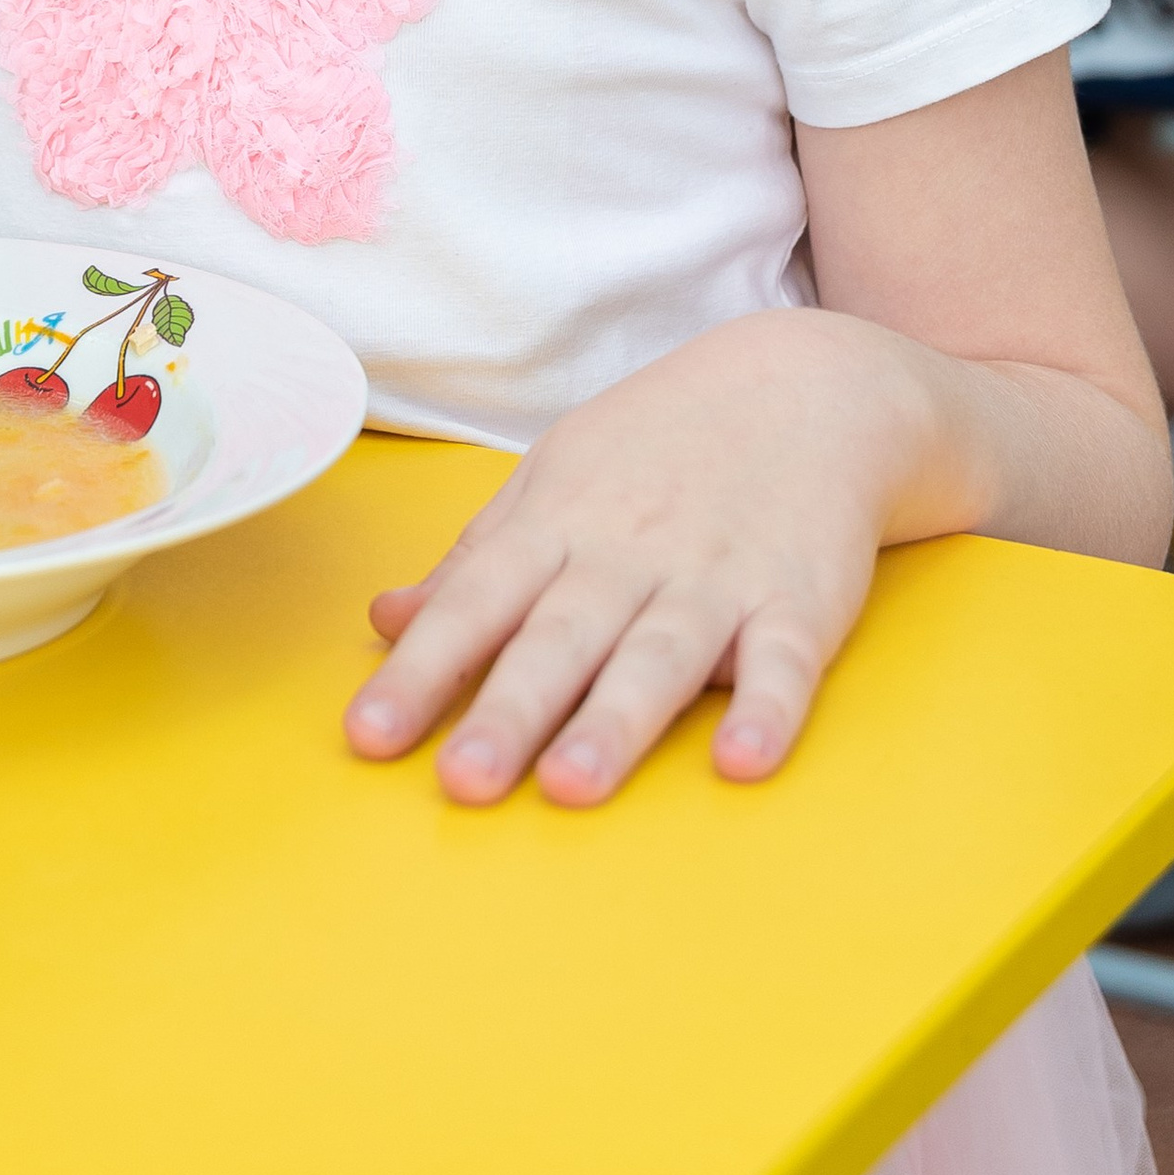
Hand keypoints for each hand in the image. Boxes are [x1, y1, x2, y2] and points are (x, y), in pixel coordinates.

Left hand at [345, 313, 918, 803]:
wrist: (805, 388)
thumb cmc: (659, 447)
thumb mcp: (553, 478)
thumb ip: (475, 558)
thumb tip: (386, 619)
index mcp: (558, 524)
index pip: (475, 602)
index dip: (420, 669)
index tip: (367, 736)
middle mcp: (628, 552)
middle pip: (560, 639)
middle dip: (508, 711)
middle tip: (460, 783)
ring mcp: (716, 576)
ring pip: (659, 656)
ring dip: (616, 722)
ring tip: (570, 787)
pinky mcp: (800, 600)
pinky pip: (783, 661)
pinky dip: (768, 709)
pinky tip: (743, 761)